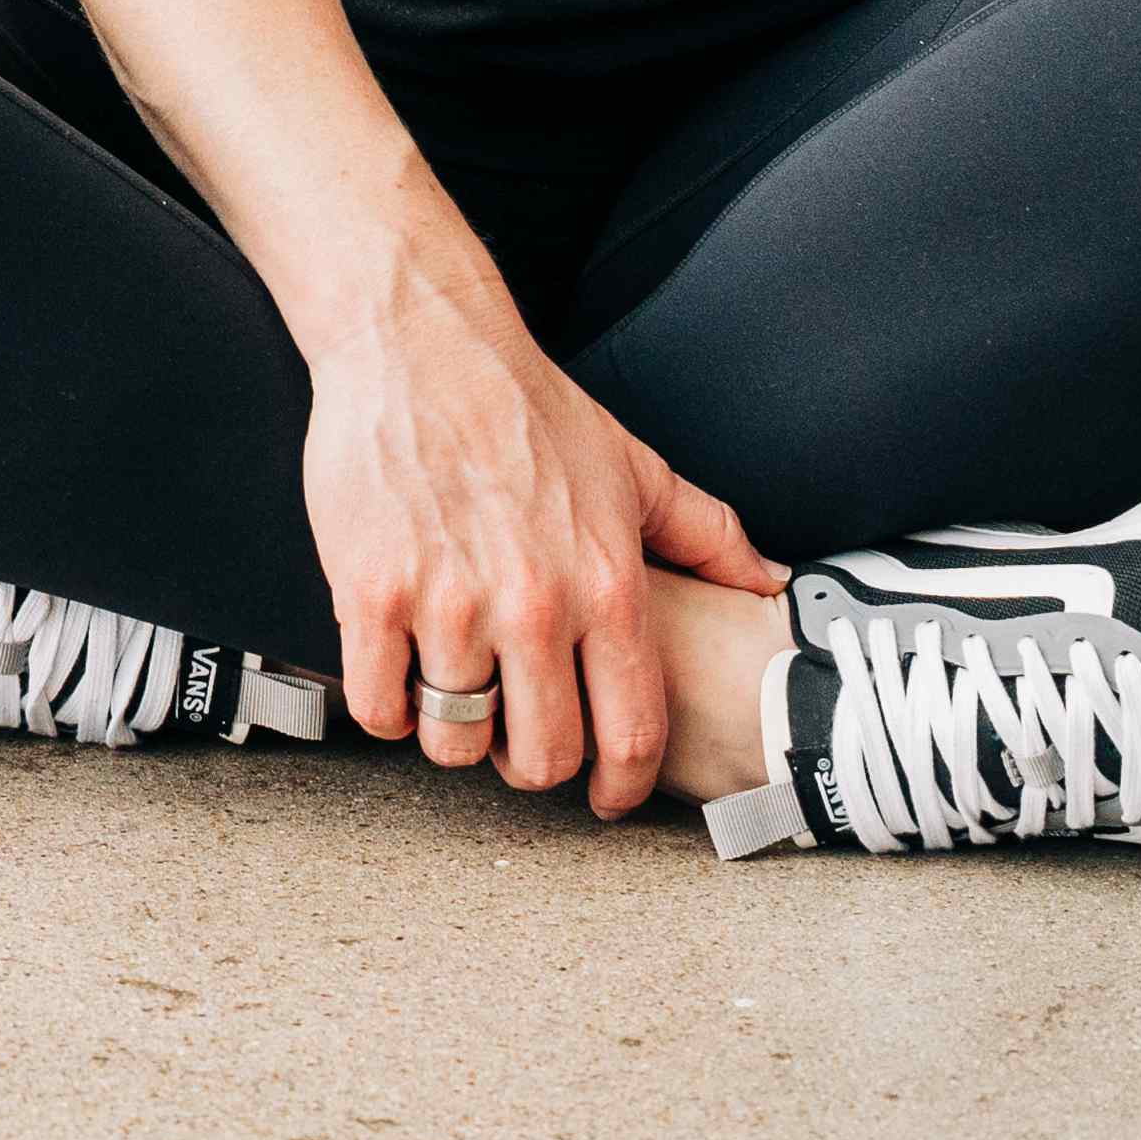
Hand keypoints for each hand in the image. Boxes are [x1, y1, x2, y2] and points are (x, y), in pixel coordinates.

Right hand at [301, 266, 787, 815]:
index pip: (632, 733)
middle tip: (516, 733)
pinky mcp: (371, 594)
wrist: (419, 343)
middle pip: (540, 758)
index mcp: (607, 583)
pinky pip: (381, 707)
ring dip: (454, 733)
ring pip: (455, 741)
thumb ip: (707, 534)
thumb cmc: (525, 405)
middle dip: (530, 763)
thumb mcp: (635, 467)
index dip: (621, 786)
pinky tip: (399, 670)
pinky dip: (389, 707)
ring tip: (455, 690)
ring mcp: (450, 604)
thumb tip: (769, 582)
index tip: (605, 796)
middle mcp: (535, 604)